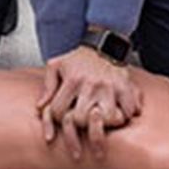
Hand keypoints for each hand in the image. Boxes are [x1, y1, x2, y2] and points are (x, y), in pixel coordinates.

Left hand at [36, 45, 142, 160]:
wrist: (102, 44)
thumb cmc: (79, 59)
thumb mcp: (56, 66)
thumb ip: (47, 87)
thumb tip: (40, 108)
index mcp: (73, 80)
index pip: (59, 112)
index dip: (57, 118)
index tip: (62, 114)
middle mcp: (91, 84)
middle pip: (81, 119)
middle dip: (79, 123)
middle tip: (81, 120)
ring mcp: (109, 87)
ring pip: (107, 119)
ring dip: (104, 124)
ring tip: (100, 121)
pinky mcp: (125, 87)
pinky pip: (128, 110)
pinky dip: (126, 115)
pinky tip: (119, 114)